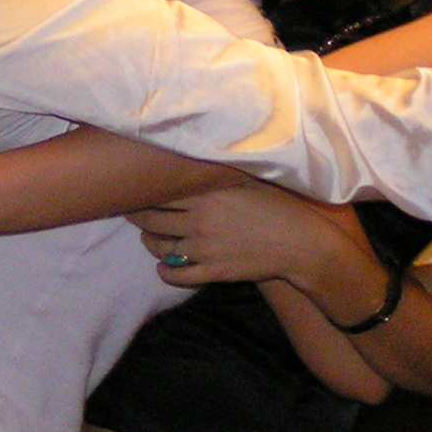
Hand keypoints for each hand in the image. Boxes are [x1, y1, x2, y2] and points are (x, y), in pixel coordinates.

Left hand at [129, 182, 351, 289]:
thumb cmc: (277, 206)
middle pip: (150, 220)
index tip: (134, 187)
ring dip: (149, 243)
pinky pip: (176, 275)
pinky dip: (164, 273)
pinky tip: (164, 267)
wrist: (299, 244)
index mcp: (206, 195)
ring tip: (149, 237)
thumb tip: (193, 156)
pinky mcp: (212, 272)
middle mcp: (199, 221)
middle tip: (131, 211)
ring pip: (159, 248)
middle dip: (136, 216)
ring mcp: (204, 249)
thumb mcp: (247, 180)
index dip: (142, 191)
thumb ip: (216, 174)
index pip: (159, 192)